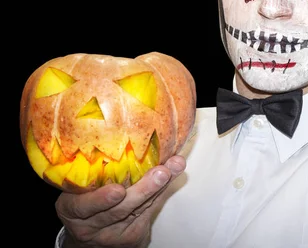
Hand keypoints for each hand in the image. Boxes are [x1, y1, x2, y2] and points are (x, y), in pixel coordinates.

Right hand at [56, 155, 185, 247]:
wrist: (90, 236)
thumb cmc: (83, 202)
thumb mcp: (77, 191)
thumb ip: (90, 171)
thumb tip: (121, 132)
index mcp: (71, 210)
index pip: (81, 207)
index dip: (99, 200)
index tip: (118, 190)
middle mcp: (91, 226)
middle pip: (118, 211)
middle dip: (143, 190)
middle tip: (160, 173)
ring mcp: (113, 233)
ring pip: (138, 210)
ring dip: (159, 187)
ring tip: (174, 168)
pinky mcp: (132, 236)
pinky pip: (149, 211)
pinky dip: (162, 190)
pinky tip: (174, 173)